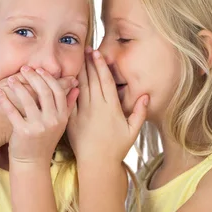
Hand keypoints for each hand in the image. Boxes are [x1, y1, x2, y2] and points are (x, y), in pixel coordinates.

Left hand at [0, 66, 79, 166]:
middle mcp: (52, 121)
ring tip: (11, 80)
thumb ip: (68, 106)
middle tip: (24, 69)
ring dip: (18, 87)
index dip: (48, 78)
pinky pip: (13, 112)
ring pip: (28, 100)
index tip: (38, 69)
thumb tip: (76, 87)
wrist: (32, 162)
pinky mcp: (24, 132)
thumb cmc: (45, 140)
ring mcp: (38, 127)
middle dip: (33, 77)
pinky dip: (5, 101)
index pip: (58, 91)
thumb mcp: (60, 124)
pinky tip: (0, 93)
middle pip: (44, 92)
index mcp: (62, 117)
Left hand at [67, 48, 148, 164]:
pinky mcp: (72, 119)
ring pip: (80, 87)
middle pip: (92, 79)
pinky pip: (68, 100)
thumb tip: (146, 95)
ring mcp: (83, 112)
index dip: (101, 65)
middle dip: (88, 62)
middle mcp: (97, 107)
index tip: (96, 53)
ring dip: (78, 71)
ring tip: (76, 58)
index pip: (106, 81)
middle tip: (84, 48)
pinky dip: (66, 88)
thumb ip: (140, 112)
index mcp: (111, 107)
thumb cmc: (116, 149)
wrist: (97, 164)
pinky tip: (64, 79)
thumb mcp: (133, 131)